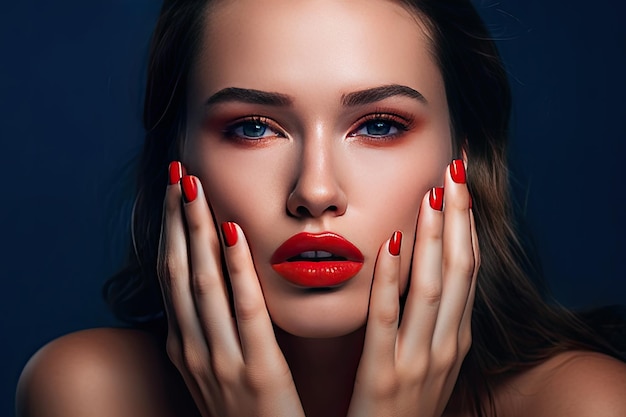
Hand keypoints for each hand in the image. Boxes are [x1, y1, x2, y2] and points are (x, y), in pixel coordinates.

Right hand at [157, 162, 304, 416]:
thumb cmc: (247, 413)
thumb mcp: (221, 370)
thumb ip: (219, 331)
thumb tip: (222, 287)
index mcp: (187, 347)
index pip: (173, 278)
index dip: (171, 233)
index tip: (176, 194)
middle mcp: (194, 349)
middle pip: (180, 271)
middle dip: (177, 221)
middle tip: (177, 174)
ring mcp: (220, 361)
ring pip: (202, 283)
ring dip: (196, 231)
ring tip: (194, 188)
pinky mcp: (255, 372)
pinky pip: (244, 311)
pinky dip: (235, 269)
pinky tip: (232, 232)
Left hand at [347, 160, 478, 416]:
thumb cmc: (404, 405)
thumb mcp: (428, 362)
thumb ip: (428, 320)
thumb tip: (423, 270)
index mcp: (455, 340)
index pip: (469, 271)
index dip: (467, 225)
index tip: (460, 186)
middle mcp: (445, 346)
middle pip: (460, 270)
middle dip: (459, 218)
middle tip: (454, 169)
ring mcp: (418, 362)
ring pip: (432, 288)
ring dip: (434, 238)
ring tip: (432, 193)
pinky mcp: (383, 376)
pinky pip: (387, 320)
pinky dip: (390, 279)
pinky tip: (388, 243)